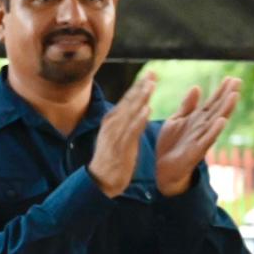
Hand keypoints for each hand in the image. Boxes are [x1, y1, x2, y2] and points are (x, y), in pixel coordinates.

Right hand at [87, 72, 155, 197]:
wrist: (101, 180)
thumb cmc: (112, 158)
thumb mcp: (119, 135)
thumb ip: (130, 121)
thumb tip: (143, 107)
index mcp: (112, 121)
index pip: (127, 100)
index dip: (139, 86)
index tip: (150, 74)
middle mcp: (112, 125)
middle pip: (129, 102)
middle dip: (140, 87)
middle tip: (152, 73)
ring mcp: (115, 135)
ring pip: (130, 113)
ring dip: (140, 98)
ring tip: (151, 85)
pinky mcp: (120, 146)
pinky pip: (131, 130)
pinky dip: (138, 119)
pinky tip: (146, 110)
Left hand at [156, 76, 240, 195]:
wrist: (164, 168)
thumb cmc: (171, 144)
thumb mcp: (176, 120)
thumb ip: (187, 106)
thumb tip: (197, 87)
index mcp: (197, 119)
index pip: (212, 102)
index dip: (221, 90)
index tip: (231, 77)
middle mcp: (203, 126)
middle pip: (218, 108)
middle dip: (227, 95)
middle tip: (238, 81)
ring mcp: (201, 138)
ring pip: (216, 122)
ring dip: (226, 109)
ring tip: (234, 96)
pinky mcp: (196, 150)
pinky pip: (207, 139)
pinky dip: (214, 131)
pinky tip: (222, 121)